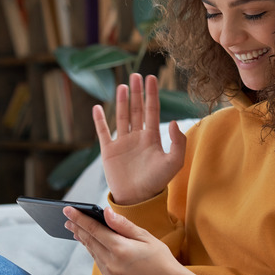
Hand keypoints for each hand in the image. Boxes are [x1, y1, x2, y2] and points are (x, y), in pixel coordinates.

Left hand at [64, 206, 200, 274]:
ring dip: (84, 240)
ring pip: (92, 253)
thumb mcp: (146, 237)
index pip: (94, 229)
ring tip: (76, 230)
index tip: (68, 210)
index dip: (80, 218)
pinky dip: (94, 251)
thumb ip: (123, 225)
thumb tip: (106, 212)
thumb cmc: (162, 259)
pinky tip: (93, 245)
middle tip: (67, 219)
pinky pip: (98, 263)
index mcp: (121, 249)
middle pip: (89, 241)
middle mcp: (111, 263)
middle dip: (77, 228)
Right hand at [93, 74, 186, 204]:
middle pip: (136, 109)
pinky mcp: (108, 151)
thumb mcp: (173, 163)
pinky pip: (103, 132)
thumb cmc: (157, 182)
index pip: (152, 110)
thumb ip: (177, 142)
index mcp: (152, 138)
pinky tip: (97, 107)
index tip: (151, 77)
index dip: (152, 94)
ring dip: (121, 101)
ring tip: (123, 86)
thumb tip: (172, 121)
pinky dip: (99, 120)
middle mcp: (137, 137)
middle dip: (137, 92)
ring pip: (121, 116)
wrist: (137, 199)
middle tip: (136, 75)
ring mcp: (122, 143)